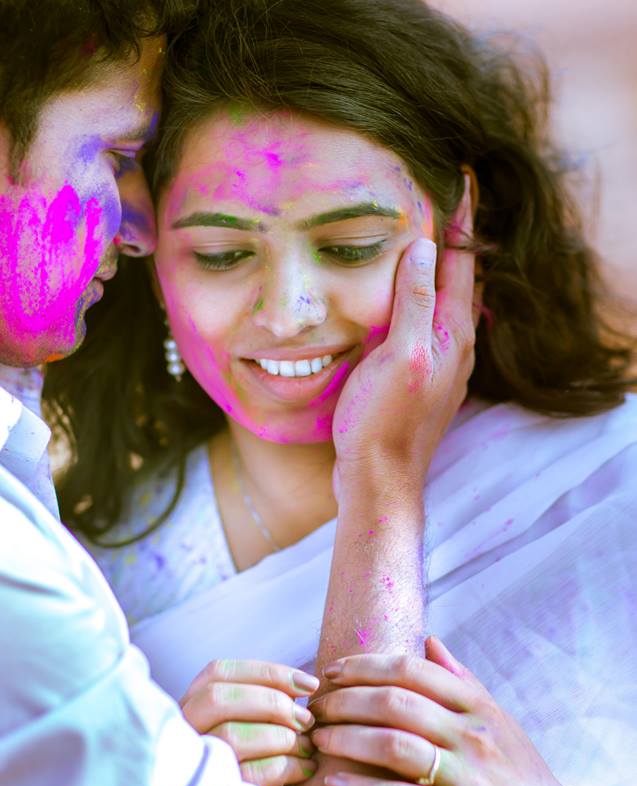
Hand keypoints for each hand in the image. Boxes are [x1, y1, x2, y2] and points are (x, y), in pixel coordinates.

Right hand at [180, 658, 318, 785]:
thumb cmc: (244, 758)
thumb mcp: (241, 723)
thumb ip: (259, 700)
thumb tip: (303, 686)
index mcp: (187, 704)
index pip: (218, 672)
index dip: (267, 673)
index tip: (308, 683)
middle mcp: (181, 730)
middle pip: (219, 698)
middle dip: (272, 703)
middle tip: (307, 718)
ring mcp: (191, 763)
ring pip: (233, 735)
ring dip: (281, 736)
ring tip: (308, 744)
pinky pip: (252, 774)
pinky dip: (286, 767)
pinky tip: (306, 768)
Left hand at [311, 636, 581, 785]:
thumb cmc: (523, 780)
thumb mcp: (500, 722)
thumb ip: (463, 682)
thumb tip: (429, 640)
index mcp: (477, 707)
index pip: (412, 670)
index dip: (365, 666)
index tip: (331, 672)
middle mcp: (472, 736)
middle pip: (395, 702)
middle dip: (345, 700)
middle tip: (314, 707)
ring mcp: (468, 780)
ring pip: (393, 746)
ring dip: (346, 739)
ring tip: (318, 740)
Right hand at [331, 174, 476, 499]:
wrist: (380, 479)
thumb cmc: (384, 420)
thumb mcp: (400, 356)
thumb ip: (413, 302)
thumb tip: (422, 247)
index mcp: (453, 333)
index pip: (462, 262)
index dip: (461, 219)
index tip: (461, 177)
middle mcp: (456, 346)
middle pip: (460, 280)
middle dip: (453, 240)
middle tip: (440, 200)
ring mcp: (442, 365)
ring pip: (445, 303)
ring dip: (437, 271)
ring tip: (421, 241)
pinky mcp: (424, 379)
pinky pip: (429, 326)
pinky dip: (420, 301)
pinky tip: (401, 302)